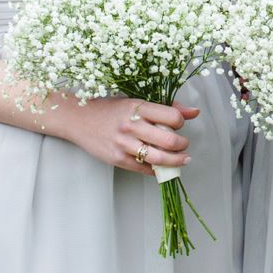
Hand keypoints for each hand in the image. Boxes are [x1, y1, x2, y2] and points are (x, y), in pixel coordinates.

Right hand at [57, 97, 201, 174]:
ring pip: (160, 158)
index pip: (172, 117)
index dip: (181, 122)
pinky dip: (157, 170)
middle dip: (183, 146)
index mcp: (138, 107)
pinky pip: (145, 169)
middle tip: (183, 146)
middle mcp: (132, 125)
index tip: (178, 124)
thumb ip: (166, 107)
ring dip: (176, 161)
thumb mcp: (135, 102)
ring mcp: (124, 144)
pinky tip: (161, 166)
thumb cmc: (109, 109)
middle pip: (170, 141)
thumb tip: (194, 112)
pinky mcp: (118, 159)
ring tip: (181, 160)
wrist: (78, 119)